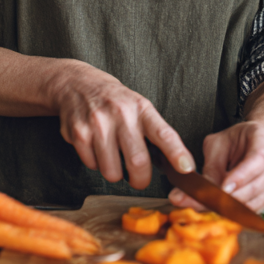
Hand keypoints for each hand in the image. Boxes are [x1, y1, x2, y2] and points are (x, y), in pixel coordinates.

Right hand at [47, 60, 194, 189]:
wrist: (77, 83)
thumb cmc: (113, 100)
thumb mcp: (137, 106)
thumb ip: (153, 131)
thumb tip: (173, 164)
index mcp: (141, 108)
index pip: (164, 133)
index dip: (177, 153)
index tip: (186, 169)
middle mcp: (121, 113)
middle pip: (137, 161)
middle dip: (140, 180)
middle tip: (139, 179)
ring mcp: (98, 123)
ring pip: (112, 171)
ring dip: (114, 173)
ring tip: (112, 156)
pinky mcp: (79, 133)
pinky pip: (91, 165)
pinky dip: (95, 164)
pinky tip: (95, 147)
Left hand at [168, 121, 263, 212]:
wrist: (254, 142)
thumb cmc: (234, 141)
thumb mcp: (217, 145)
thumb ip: (209, 169)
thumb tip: (188, 195)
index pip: (258, 159)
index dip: (241, 176)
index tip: (223, 188)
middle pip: (258, 185)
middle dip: (232, 199)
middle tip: (206, 204)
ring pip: (257, 201)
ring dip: (233, 208)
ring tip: (210, 208)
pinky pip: (257, 208)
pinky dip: (239, 212)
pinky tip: (223, 210)